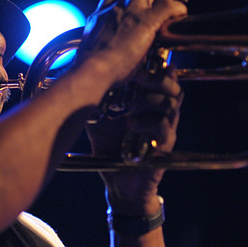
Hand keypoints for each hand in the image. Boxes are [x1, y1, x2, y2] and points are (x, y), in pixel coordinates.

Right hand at [77, 0, 187, 84]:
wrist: (92, 71)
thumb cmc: (90, 69)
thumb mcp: (93, 52)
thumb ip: (105, 47)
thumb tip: (114, 58)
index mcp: (99, 17)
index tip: (135, 9)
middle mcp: (113, 9)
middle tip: (157, 5)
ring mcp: (129, 12)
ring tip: (168, 7)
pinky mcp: (146, 21)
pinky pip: (168, 6)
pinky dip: (176, 8)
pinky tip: (180, 14)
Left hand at [86, 64, 182, 214]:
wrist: (119, 186)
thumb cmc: (111, 153)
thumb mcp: (98, 124)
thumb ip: (93, 105)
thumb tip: (74, 86)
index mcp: (147, 106)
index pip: (161, 81)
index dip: (157, 68)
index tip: (142, 60)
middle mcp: (160, 115)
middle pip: (173, 87)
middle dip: (158, 79)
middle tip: (140, 76)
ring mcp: (165, 130)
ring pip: (172, 104)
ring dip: (152, 100)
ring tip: (133, 104)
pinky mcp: (165, 147)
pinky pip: (166, 128)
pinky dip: (149, 123)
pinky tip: (131, 125)